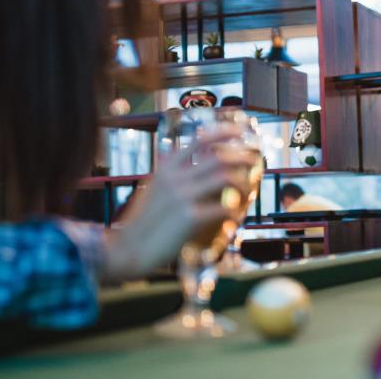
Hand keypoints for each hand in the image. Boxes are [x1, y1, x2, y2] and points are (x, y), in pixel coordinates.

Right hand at [102, 130, 257, 281]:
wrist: (127, 249)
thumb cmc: (143, 221)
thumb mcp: (153, 187)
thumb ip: (170, 171)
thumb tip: (182, 154)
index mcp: (166, 168)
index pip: (199, 140)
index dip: (223, 132)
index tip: (240, 131)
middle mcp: (175, 177)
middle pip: (219, 158)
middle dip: (242, 157)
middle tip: (253, 162)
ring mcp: (183, 196)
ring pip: (226, 178)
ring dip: (243, 183)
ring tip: (247, 192)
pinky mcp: (190, 217)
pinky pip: (223, 208)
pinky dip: (232, 212)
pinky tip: (232, 218)